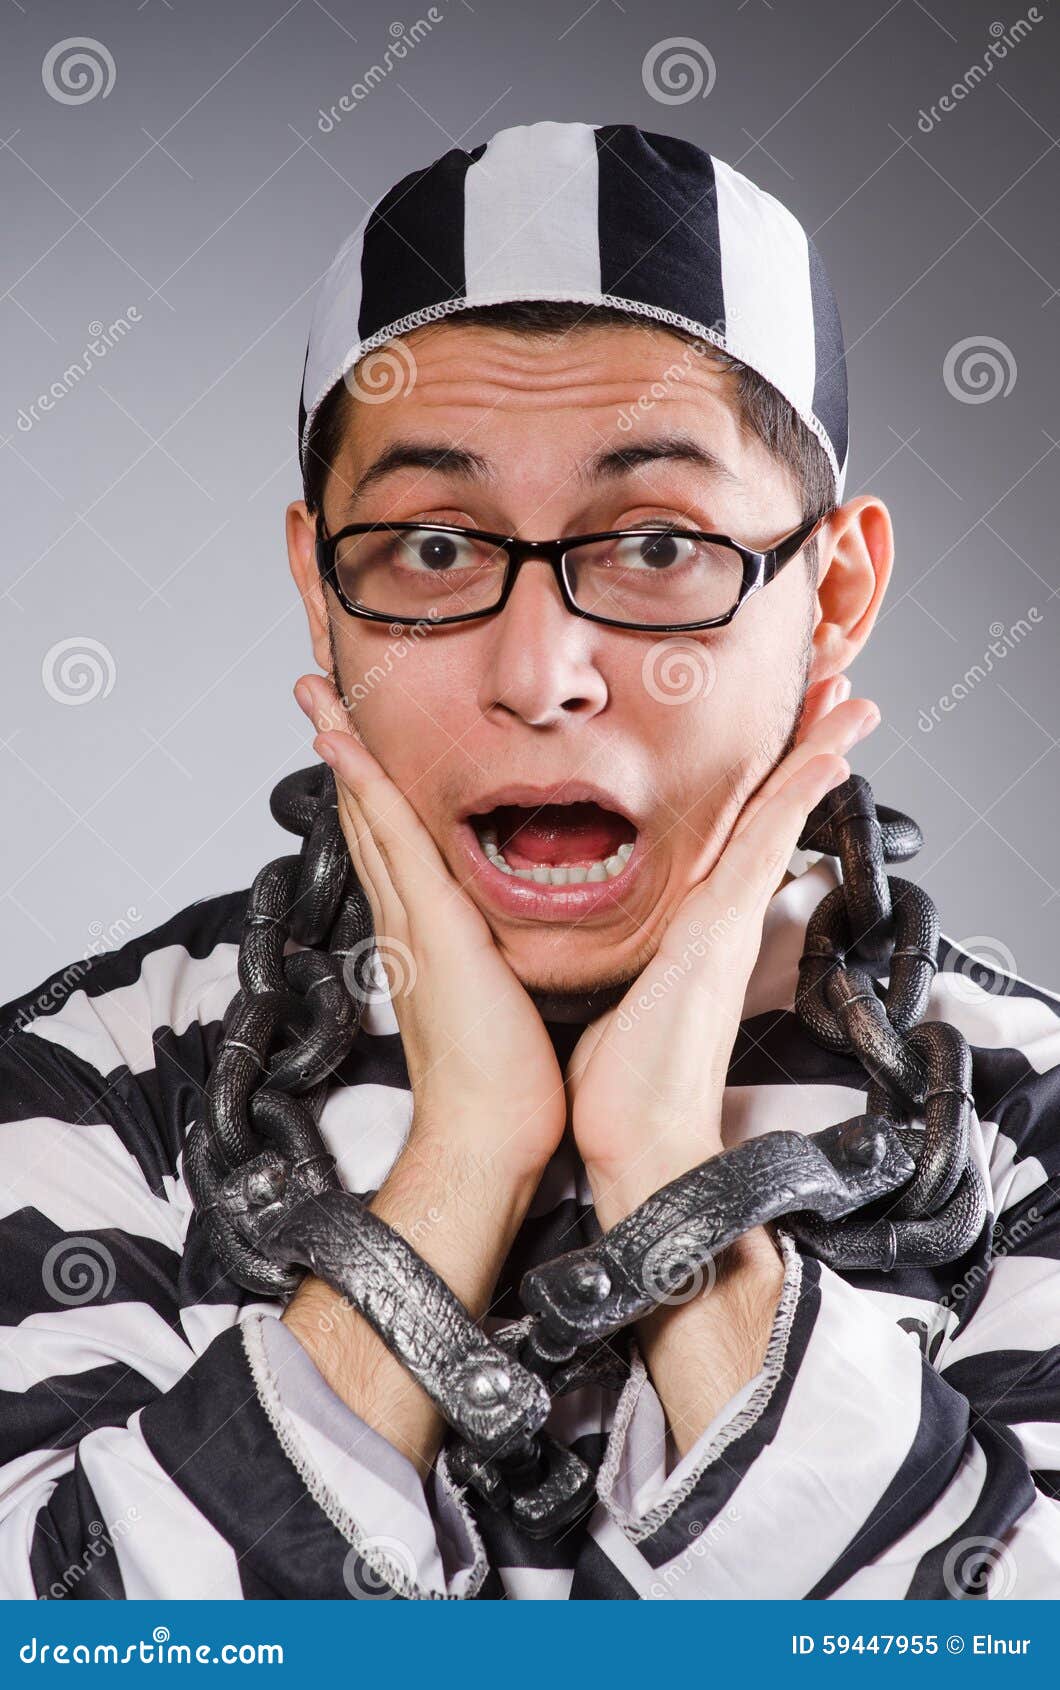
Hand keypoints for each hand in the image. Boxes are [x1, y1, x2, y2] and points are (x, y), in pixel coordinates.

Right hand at [293, 673, 567, 1183]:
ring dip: (343, 751)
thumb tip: (515, 940)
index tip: (358, 735)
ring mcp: (410, 923)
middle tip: (317, 692)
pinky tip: (346, 745)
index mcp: (426, 934)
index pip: (394, 843)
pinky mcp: (429, 928)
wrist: (489, 1140)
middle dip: (343, 751)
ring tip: (317, 696)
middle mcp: (406, 922)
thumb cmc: (507, 1087)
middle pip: (368, 818)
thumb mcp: (506, 999)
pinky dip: (366, 788)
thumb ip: (499, 959)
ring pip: (372, 817)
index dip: (374, 786)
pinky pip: (393, 840)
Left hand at [566, 686, 880, 1228]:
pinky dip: (794, 800)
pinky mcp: (721, 937)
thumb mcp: (613, 998)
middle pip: (768, 818)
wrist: (638, 1142)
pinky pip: (762, 850)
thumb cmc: (621, 1084)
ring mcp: (726, 926)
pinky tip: (821, 759)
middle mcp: (719, 920)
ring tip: (848, 706)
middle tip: (841, 699)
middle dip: (806, 756)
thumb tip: (598, 943)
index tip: (786, 737)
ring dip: (814, 759)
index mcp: (692, 928)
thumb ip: (621, 961)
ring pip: (774, 822)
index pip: (733, 837)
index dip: (762, 784)